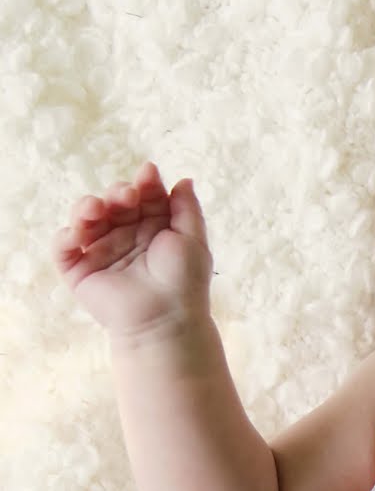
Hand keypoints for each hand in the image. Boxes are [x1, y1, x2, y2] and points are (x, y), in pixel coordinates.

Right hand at [52, 162, 212, 339]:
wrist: (166, 317)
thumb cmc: (185, 280)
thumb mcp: (193, 238)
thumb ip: (187, 208)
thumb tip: (183, 179)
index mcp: (153, 229)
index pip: (144, 198)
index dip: (145, 183)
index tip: (148, 173)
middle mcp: (126, 237)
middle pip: (114, 204)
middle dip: (118, 193)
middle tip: (127, 196)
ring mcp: (102, 252)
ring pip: (86, 219)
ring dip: (87, 207)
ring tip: (96, 208)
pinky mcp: (80, 271)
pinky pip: (64, 248)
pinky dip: (66, 236)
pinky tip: (77, 233)